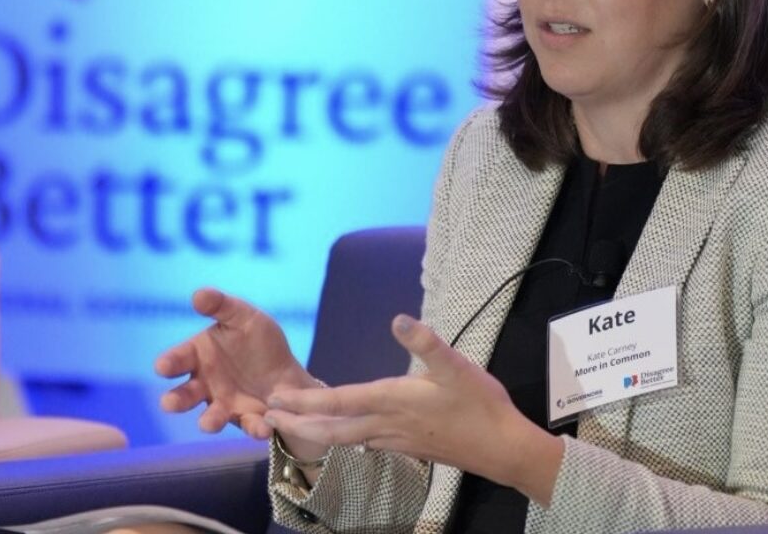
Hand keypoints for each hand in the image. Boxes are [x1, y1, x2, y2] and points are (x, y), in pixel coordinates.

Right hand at [155, 288, 316, 440]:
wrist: (286, 371)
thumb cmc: (258, 341)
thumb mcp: (244, 317)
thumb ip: (222, 306)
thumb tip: (198, 295)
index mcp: (199, 355)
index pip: (177, 359)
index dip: (169, 363)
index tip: (162, 367)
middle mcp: (205, 384)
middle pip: (183, 395)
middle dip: (175, 400)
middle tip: (169, 403)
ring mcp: (223, 405)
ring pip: (210, 417)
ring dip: (208, 421)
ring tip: (209, 423)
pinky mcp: (247, 420)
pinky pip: (248, 426)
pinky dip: (254, 428)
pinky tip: (262, 426)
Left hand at [263, 314, 563, 504]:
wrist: (502, 449)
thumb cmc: (480, 405)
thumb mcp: (456, 367)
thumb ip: (426, 342)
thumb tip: (398, 318)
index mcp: (393, 401)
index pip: (339, 402)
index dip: (306, 401)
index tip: (277, 398)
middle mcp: (386, 424)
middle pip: (331, 428)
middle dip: (297, 423)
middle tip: (265, 418)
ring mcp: (395, 440)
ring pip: (344, 439)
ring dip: (314, 431)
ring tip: (291, 425)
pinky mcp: (406, 446)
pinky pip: (362, 444)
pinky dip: (341, 438)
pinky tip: (340, 435)